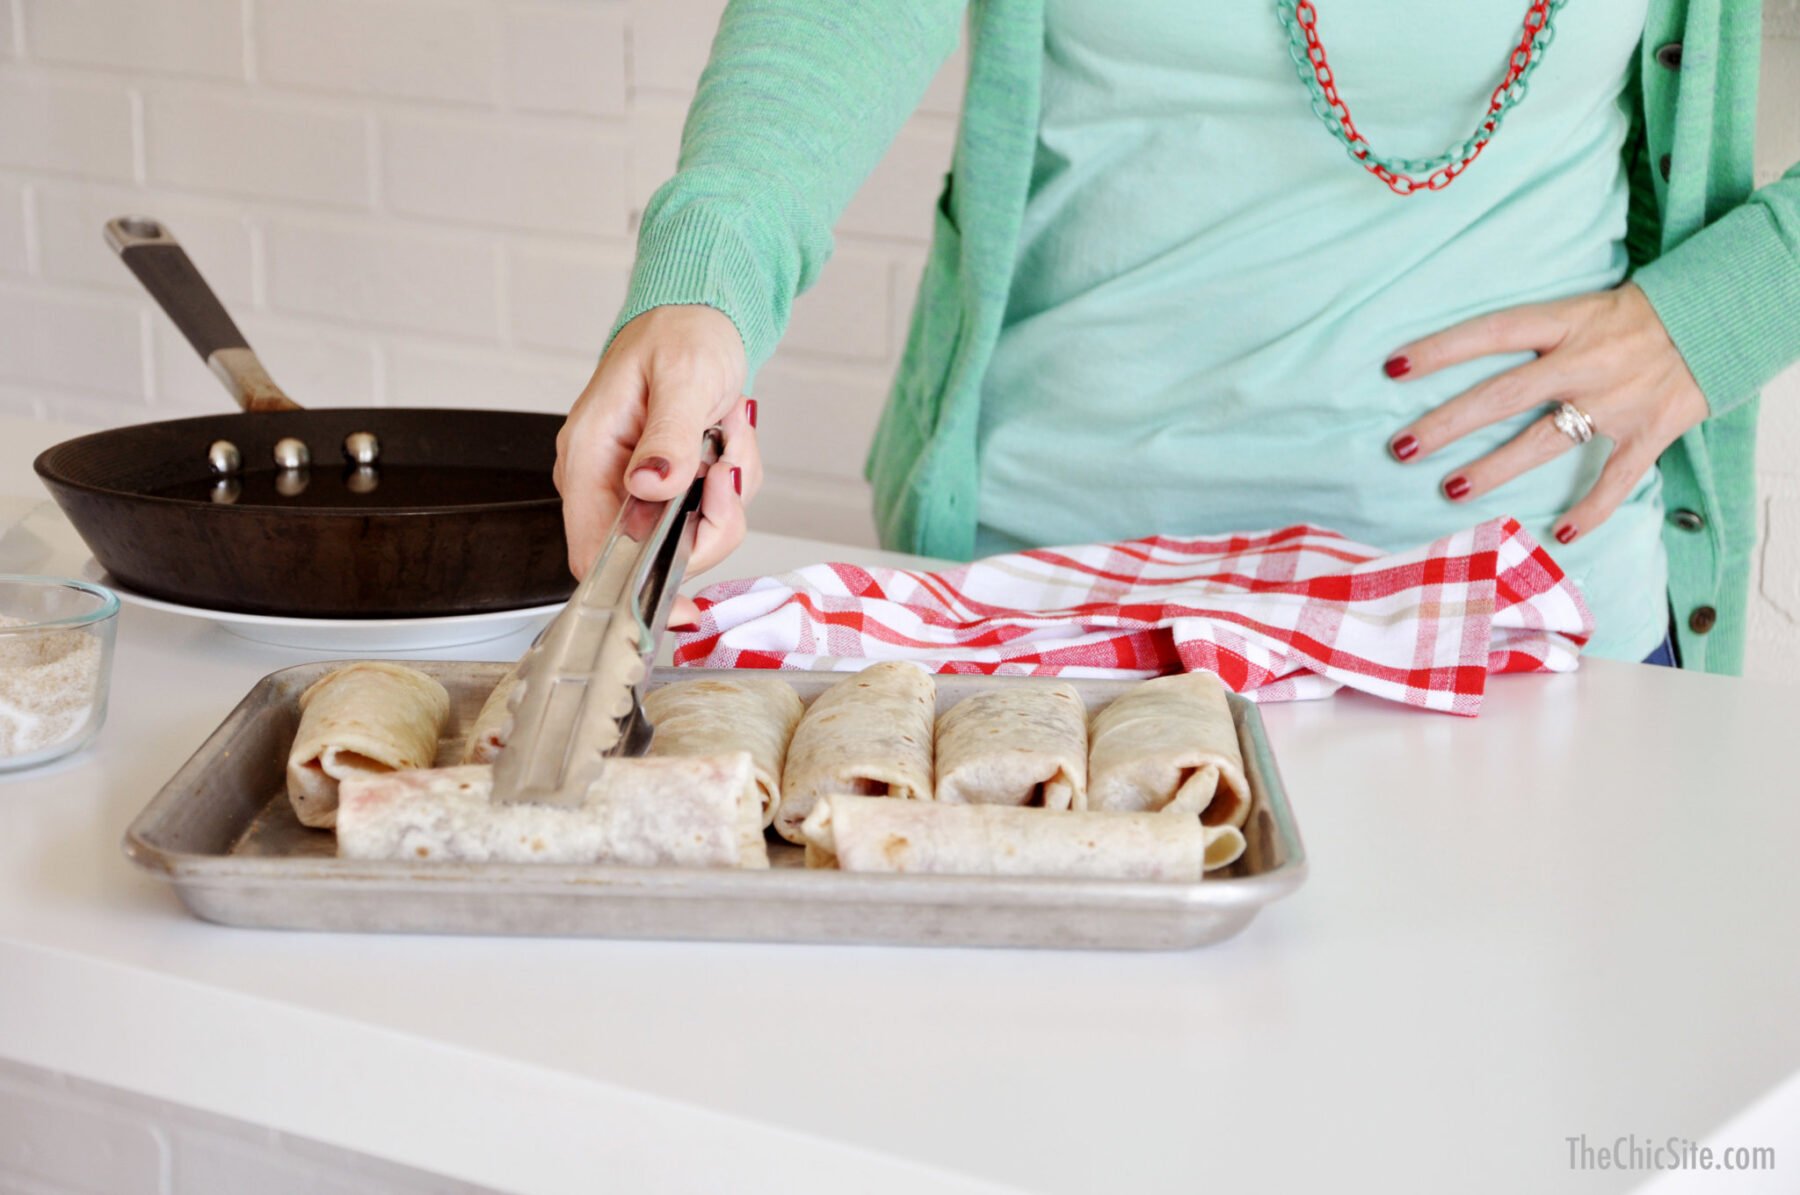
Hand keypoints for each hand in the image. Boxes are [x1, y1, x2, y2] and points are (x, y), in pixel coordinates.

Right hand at [554, 305, 761, 625]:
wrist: (700, 316)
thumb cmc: (681, 333)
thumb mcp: (682, 378)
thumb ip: (667, 437)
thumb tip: (651, 486)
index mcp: (589, 457)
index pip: (595, 555)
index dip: (636, 589)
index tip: (684, 606)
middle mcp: (606, 481)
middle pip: (656, 554)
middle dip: (710, 519)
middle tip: (725, 463)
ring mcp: (638, 487)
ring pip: (693, 535)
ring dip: (727, 493)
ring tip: (724, 433)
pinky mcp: (668, 486)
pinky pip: (710, 512)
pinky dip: (731, 481)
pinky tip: (724, 438)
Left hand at [1384, 282, 1707, 543]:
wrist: (1723, 317)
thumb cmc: (1638, 315)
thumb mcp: (1584, 305)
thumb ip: (1536, 334)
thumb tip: (1466, 352)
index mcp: (1567, 321)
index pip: (1492, 332)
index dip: (1442, 348)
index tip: (1393, 367)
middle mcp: (1586, 361)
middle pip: (1505, 394)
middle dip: (1450, 422)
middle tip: (1403, 446)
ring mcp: (1616, 400)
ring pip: (1544, 440)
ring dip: (1495, 468)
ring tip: (1450, 489)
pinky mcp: (1649, 430)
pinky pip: (1616, 477)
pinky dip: (1592, 508)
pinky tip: (1562, 532)